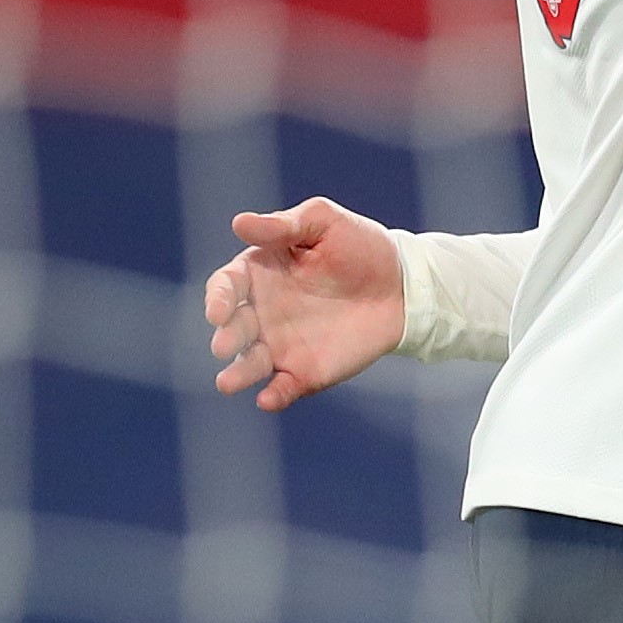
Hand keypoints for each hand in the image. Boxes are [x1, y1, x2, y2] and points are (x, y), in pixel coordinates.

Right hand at [205, 198, 405, 411]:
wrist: (404, 285)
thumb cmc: (362, 247)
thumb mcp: (325, 223)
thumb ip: (284, 226)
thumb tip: (239, 222)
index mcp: (260, 274)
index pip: (227, 287)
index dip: (218, 298)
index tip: (218, 310)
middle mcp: (263, 312)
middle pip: (234, 328)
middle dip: (226, 337)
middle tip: (225, 344)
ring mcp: (281, 345)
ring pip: (250, 363)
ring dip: (237, 373)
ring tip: (228, 382)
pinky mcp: (305, 370)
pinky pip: (283, 387)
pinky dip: (273, 396)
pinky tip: (268, 399)